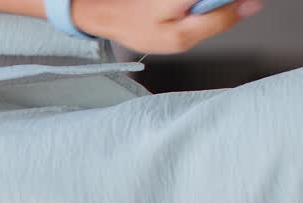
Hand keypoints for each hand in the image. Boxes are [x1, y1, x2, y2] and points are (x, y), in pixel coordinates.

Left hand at [73, 0, 262, 54]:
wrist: (113, 14)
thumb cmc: (139, 27)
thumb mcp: (181, 37)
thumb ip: (220, 21)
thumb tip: (252, 6)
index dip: (241, 3)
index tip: (241, 9)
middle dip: (224, 6)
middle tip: (200, 17)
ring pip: (215, 0)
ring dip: (211, 6)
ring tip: (189, 15)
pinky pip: (203, 1)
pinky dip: (200, 5)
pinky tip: (186, 9)